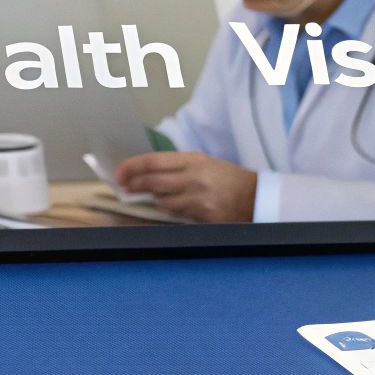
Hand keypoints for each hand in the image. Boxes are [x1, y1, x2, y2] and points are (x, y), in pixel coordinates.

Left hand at [114, 151, 256, 222]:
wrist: (254, 197)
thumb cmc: (227, 179)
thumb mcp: (204, 163)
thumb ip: (177, 168)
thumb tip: (149, 174)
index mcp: (193, 159)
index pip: (153, 161)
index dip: (132, 167)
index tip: (120, 172)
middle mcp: (193, 177)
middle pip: (152, 182)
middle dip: (134, 185)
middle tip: (125, 187)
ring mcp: (197, 197)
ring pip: (162, 200)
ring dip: (156, 199)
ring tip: (159, 196)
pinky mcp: (201, 215)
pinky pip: (177, 213)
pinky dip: (173, 209)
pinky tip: (178, 206)